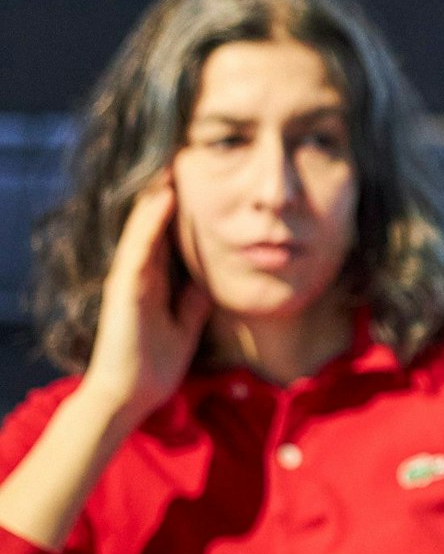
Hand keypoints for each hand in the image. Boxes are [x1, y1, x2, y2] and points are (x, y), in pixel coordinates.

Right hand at [75, 174, 209, 427]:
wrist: (131, 396)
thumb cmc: (155, 364)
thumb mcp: (186, 326)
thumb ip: (193, 302)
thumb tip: (209, 282)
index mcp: (156, 282)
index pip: (170, 238)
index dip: (184, 211)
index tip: (202, 181)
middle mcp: (140, 274)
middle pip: (155, 226)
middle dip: (168, 194)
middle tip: (184, 157)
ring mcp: (129, 279)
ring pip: (144, 228)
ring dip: (157, 197)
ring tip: (171, 163)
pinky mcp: (124, 289)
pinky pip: (139, 249)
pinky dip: (150, 223)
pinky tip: (163, 200)